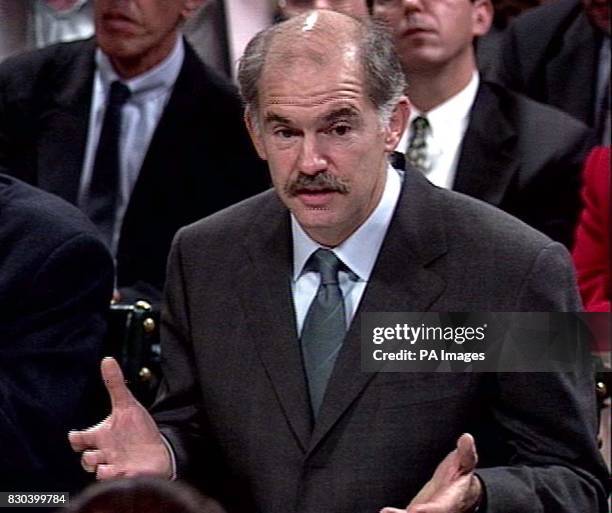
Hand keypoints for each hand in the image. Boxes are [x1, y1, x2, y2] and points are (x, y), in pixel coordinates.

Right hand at [68, 357, 171, 479]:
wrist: (157, 451)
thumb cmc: (137, 429)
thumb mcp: (127, 404)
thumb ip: (115, 384)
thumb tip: (107, 359)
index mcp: (101, 435)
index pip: (79, 439)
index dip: (75, 438)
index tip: (77, 435)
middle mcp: (104, 452)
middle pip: (86, 459)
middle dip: (88, 458)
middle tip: (96, 452)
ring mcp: (113, 465)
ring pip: (97, 471)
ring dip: (99, 467)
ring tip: (108, 464)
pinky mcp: (125, 475)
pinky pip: (113, 480)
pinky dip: (113, 477)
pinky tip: (121, 470)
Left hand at [380, 433, 481, 512]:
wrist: (461, 491)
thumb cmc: (462, 472)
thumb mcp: (466, 460)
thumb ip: (465, 451)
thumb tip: (466, 437)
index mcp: (453, 498)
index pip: (442, 507)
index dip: (430, 510)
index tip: (415, 510)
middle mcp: (442, 510)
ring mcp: (430, 511)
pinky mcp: (419, 512)